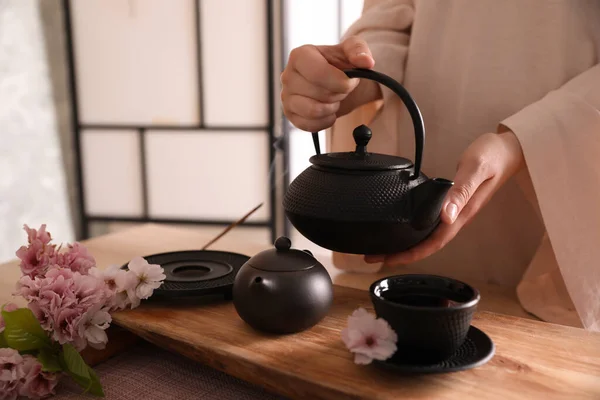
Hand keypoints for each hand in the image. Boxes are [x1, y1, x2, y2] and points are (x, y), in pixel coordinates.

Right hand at [281, 36, 379, 131]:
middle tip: (342, 88)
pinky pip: (310, 125)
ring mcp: (286, 97)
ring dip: (331, 108)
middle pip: (319, 93)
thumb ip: (359, 50)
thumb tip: (366, 62)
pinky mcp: (290, 115)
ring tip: (334, 99)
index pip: (318, 73)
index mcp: (299, 56)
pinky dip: (325, 121)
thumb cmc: (339, 64)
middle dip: (338, 94)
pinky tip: (329, 111)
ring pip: (313, 111)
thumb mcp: (351, 51)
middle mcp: (288, 76)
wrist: (333, 81)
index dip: (340, 82)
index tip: (350, 81)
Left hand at [364, 130, 525, 266]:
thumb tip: (446, 216)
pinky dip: (413, 231)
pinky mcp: (452, 204)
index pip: (432, 244)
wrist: (509, 149)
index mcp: (461, 214)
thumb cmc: (493, 156)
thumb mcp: (475, 170)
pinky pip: (430, 224)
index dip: (409, 255)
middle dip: (400, 255)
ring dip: (405, 245)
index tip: (386, 260)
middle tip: (372, 257)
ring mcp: (455, 213)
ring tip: (382, 248)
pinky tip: (401, 229)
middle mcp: (457, 218)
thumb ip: (460, 192)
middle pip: (426, 245)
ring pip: (427, 237)